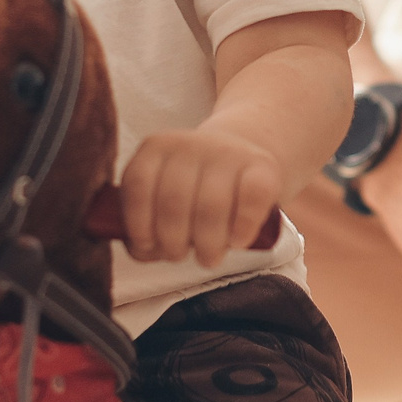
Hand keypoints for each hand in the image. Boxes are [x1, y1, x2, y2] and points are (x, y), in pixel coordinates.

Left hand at [120, 131, 282, 268]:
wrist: (241, 160)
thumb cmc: (194, 190)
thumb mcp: (161, 196)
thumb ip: (144, 222)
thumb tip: (142, 251)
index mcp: (157, 147)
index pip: (138, 185)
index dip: (139, 224)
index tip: (150, 246)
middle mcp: (191, 143)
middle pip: (174, 202)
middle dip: (174, 242)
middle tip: (180, 256)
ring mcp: (228, 152)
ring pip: (211, 205)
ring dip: (207, 244)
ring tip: (208, 257)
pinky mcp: (263, 165)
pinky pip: (252, 197)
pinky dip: (243, 226)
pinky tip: (237, 241)